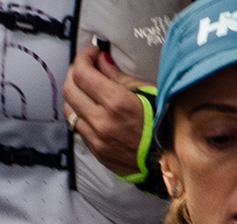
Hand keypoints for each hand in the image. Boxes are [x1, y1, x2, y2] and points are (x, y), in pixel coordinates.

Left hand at [63, 46, 149, 177]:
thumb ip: (117, 75)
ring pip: (70, 111)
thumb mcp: (145, 90)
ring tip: (87, 89)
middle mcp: (101, 122)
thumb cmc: (161, 120)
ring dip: (74, 95)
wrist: (166, 157)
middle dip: (74, 73)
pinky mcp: (95, 152)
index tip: (92, 53)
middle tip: (87, 67)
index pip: (82, 73)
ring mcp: (96, 139)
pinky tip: (92, 108)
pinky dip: (81, 113)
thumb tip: (101, 60)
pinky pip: (78, 128)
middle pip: (69, 90)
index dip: (83, 57)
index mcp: (115, 102)